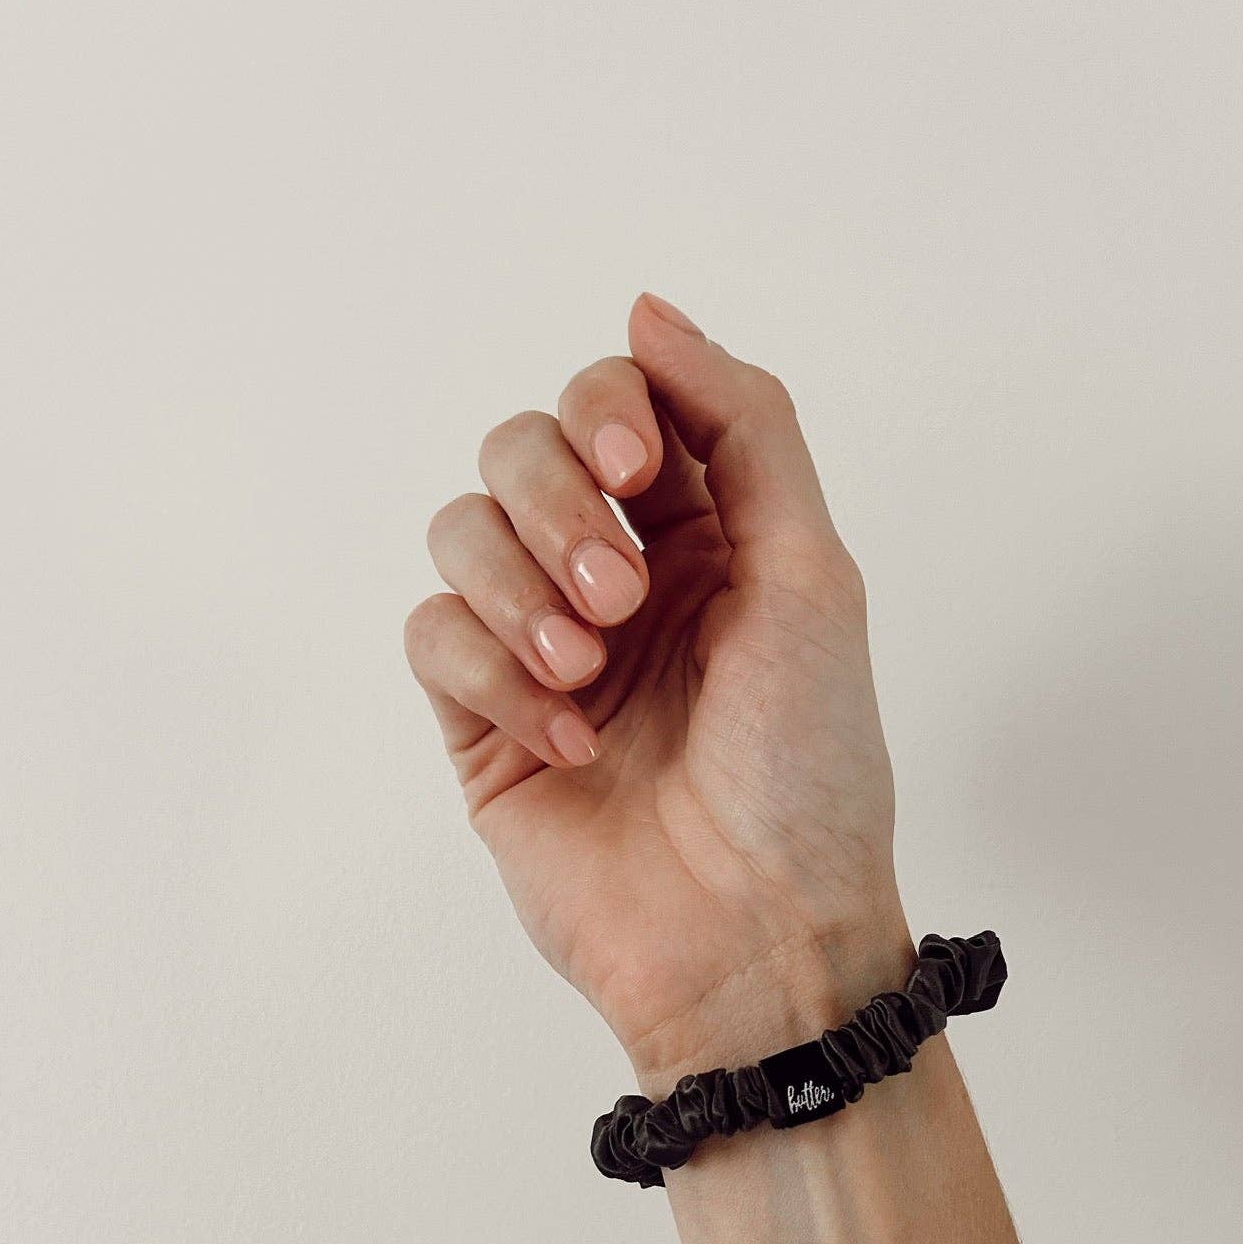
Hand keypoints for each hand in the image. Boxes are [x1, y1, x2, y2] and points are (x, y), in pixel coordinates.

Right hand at [406, 295, 910, 1089]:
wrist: (756, 936)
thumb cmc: (808, 769)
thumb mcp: (810, 576)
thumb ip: (743, 427)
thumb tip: (646, 307)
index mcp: (706, 535)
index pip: (616, 402)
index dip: (607, 404)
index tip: (629, 459)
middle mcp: (617, 578)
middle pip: (521, 449)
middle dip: (554, 503)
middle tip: (617, 595)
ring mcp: (543, 649)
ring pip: (462, 531)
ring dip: (516, 585)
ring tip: (585, 666)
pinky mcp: (482, 724)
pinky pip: (432, 635)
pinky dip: (490, 672)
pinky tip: (566, 741)